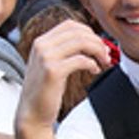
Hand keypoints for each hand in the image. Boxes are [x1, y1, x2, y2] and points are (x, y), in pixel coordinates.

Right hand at [15, 21, 112, 138]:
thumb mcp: (50, 65)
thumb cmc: (45, 91)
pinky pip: (80, 60)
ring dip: (98, 50)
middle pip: (78, 32)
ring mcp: (46, 57)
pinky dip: (92, 63)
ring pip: (81, 42)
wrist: (31, 113)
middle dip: (97, 41)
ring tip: (104, 61)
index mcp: (41, 42)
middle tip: (106, 54)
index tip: (99, 44)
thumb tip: (91, 42)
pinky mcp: (53, 71)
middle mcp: (42, 46)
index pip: (70, 25)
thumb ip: (63, 51)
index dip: (88, 32)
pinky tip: (95, 70)